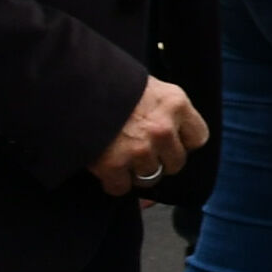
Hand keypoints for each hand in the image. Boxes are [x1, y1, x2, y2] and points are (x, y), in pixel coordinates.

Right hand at [91, 75, 208, 197]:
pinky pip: (121, 187)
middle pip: (176, 163)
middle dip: (160, 161)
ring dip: (136, 172)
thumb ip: (165, 110)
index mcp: (176, 104)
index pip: (198, 138)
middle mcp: (163, 129)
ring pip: (149, 177)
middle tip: (142, 151)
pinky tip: (106, 168)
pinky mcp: (113, 165)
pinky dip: (113, 182)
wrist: (73, 85)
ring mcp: (139, 149)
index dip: (182, 142)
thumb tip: (173, 137)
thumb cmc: (111, 84)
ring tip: (122, 156)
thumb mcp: (149, 87)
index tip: (170, 142)